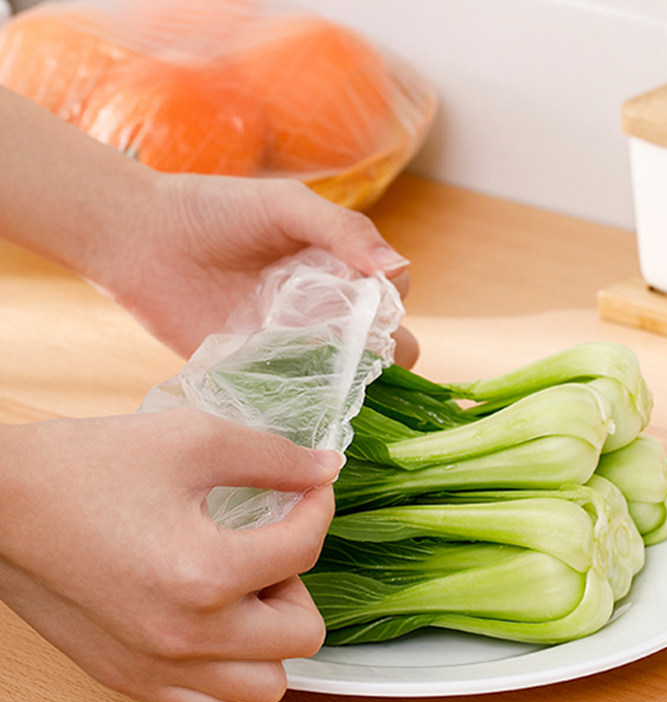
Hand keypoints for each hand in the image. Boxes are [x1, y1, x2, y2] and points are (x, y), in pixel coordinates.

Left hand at [0, 88, 417, 367]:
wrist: (143, 239)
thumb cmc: (217, 210)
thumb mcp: (286, 206)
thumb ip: (343, 230)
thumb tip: (398, 268)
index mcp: (341, 269)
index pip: (392, 298)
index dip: (390, 305)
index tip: (367, 301)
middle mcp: (325, 310)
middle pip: (382, 347)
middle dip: (383, 356)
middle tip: (354, 352)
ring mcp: (293, 345)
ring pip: (344, 378)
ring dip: (348, 384)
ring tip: (326, 374)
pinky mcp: (259, 372)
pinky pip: (296, 397)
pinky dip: (308, 405)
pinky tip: (305, 402)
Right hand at [0, 408, 342, 701]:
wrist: (0, 505)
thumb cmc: (86, 467)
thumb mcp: (193, 440)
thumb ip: (272, 457)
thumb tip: (326, 469)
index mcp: (205, 574)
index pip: (306, 549)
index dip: (319, 505)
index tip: (309, 487)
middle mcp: (187, 637)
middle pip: (304, 634)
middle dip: (300, 581)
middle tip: (268, 545)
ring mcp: (157, 668)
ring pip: (266, 684)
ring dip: (271, 634)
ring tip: (241, 587)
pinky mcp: (130, 679)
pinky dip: (228, 670)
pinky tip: (210, 621)